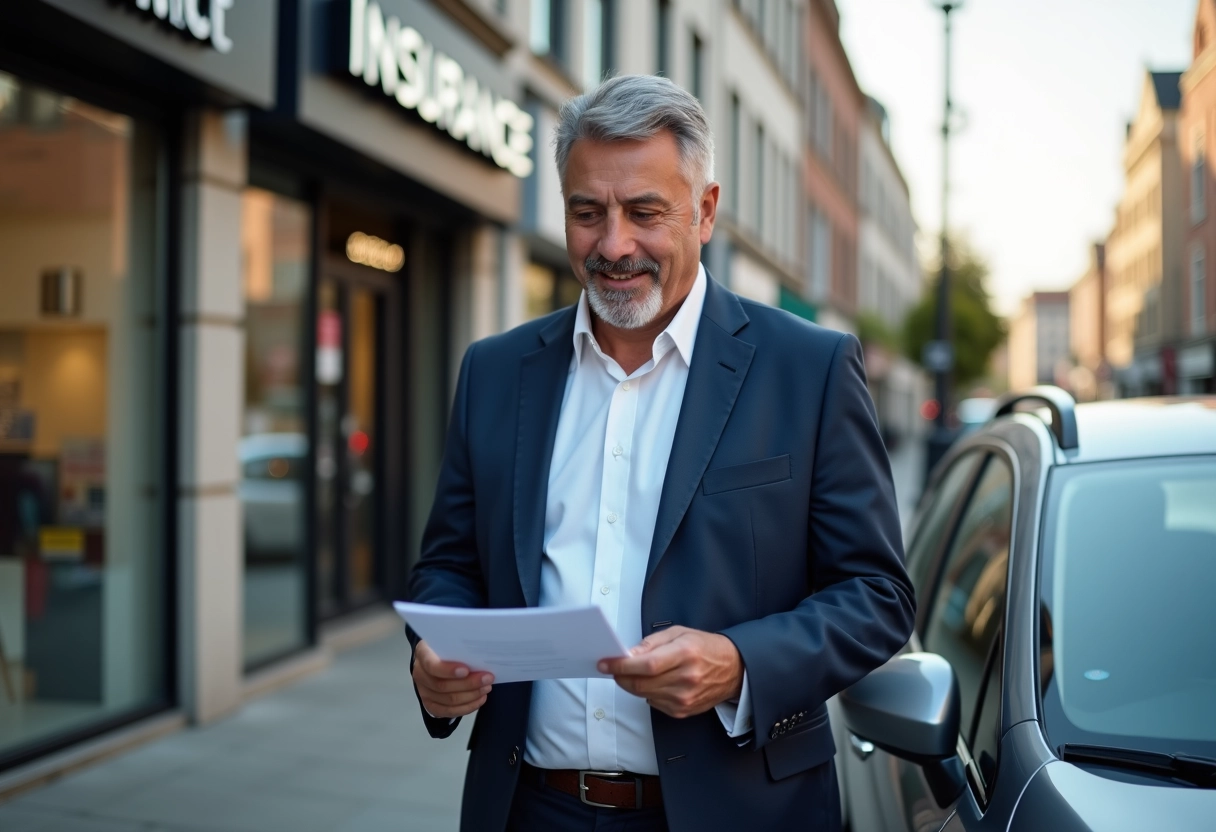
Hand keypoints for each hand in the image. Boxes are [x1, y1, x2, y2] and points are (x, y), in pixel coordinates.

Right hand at [412, 640, 492, 718]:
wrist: (436, 659)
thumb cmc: (447, 648)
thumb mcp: (450, 642)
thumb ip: (460, 648)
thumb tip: (481, 655)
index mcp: (422, 654)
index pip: (431, 665)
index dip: (448, 670)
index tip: (467, 670)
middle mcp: (420, 674)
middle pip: (442, 685)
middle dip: (468, 683)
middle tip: (487, 678)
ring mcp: (423, 692)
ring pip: (448, 700)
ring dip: (471, 695)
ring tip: (486, 688)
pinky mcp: (430, 705)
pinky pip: (449, 711)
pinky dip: (467, 707)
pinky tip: (480, 699)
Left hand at [598, 626, 743, 718]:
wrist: (733, 669)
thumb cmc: (704, 647)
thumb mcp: (679, 633)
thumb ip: (652, 643)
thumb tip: (628, 654)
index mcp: (685, 654)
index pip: (646, 665)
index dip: (621, 665)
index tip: (605, 662)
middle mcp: (686, 679)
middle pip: (641, 683)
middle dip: (620, 676)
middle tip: (612, 667)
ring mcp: (685, 698)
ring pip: (644, 695)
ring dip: (631, 684)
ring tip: (632, 673)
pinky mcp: (683, 711)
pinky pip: (653, 703)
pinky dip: (647, 693)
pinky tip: (654, 682)